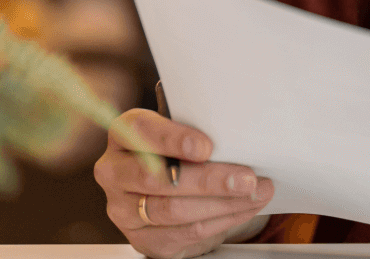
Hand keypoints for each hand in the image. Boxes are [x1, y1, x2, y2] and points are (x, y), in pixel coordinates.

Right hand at [94, 109, 274, 258]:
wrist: (167, 197)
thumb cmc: (177, 156)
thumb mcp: (182, 135)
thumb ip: (198, 133)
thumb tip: (239, 139)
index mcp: (124, 135)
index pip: (140, 131)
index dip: (173, 139)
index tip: (206, 147)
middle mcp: (115, 172)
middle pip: (157, 178)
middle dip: (208, 180)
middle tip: (246, 178)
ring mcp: (124, 209)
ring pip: (172, 209)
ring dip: (222, 203)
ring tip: (254, 193)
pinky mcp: (142, 238)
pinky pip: (184, 232)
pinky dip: (221, 220)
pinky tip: (243, 209)